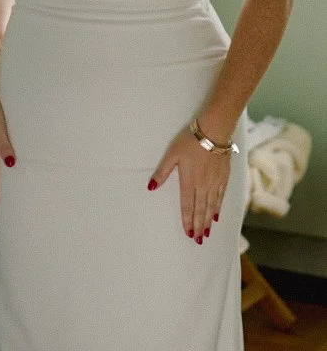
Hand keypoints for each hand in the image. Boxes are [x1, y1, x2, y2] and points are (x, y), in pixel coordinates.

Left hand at [148, 126, 230, 242]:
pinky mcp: (223, 178)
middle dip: (198, 226)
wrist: (213, 133)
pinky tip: (216, 216)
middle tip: (198, 240)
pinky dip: (218, 208)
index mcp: (189, 181)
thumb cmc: (189, 142)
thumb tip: (150, 187)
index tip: (188, 233)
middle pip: (200, 209)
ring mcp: (214, 183)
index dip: (187, 220)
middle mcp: (203, 186)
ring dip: (208, 221)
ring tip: (207, 233)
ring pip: (211, 206)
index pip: (187, 205)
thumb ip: (162, 172)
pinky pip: (221, 197)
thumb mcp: (171, 155)